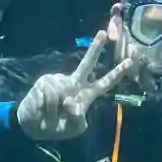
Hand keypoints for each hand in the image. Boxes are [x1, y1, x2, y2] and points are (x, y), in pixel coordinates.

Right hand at [15, 14, 133, 139]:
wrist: (32, 126)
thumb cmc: (56, 127)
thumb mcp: (73, 128)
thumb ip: (77, 118)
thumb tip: (70, 101)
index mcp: (86, 95)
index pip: (104, 83)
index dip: (117, 73)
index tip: (129, 62)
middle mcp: (74, 84)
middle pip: (87, 65)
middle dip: (95, 48)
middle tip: (104, 33)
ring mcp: (59, 81)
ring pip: (61, 94)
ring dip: (55, 113)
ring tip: (49, 117)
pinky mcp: (45, 81)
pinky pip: (49, 96)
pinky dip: (46, 109)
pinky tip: (42, 110)